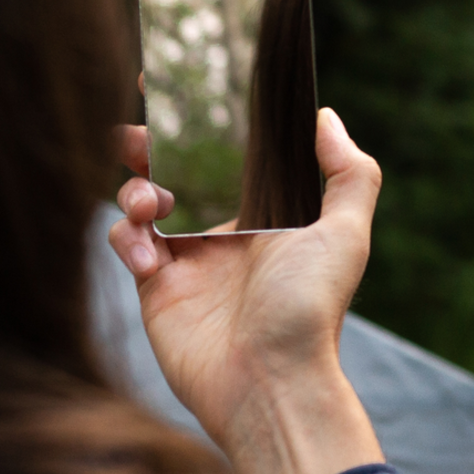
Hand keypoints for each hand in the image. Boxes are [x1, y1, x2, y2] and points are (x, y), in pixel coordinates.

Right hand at [109, 107, 383, 473]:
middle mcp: (222, 234)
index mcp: (264, 216)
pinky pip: (124, 242)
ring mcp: (185, 261)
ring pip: (140, 202)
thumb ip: (349, 173)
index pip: (228, 156)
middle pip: (174, 170)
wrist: (268, 382)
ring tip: (151, 203)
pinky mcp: (153, 288)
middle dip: (150, 146)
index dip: (203, 124)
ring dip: (135, 190)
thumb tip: (326, 116)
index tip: (180, 90)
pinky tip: (148, 258)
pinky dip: (126, 238)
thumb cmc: (310, 311)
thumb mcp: (344, 235)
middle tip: (138, 132)